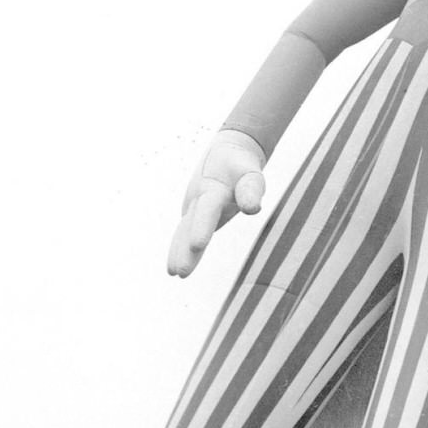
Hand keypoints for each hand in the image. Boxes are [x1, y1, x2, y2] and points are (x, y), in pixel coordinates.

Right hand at [167, 129, 267, 277]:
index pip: (207, 210)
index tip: (197, 245)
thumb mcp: (251, 173)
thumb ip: (252, 189)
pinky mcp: (193, 214)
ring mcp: (192, 206)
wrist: (225, 153)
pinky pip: (184, 234)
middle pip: (190, 226)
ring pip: (184, 232)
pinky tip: (174, 269)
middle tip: (179, 271)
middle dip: (184, 249)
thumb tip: (253, 208)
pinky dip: (178, 249)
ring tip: (174, 273)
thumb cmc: (242, 166)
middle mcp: (198, 199)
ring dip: (178, 252)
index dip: (202, 227)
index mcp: (213, 189)